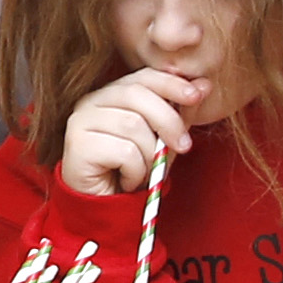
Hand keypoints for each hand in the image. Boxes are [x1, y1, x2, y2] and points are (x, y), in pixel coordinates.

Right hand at [57, 68, 204, 197]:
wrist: (105, 206)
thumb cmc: (133, 169)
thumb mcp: (163, 138)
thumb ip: (180, 112)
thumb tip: (204, 85)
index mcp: (110, 94)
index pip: (142, 76)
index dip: (171, 83)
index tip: (197, 95)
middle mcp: (90, 102)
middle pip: (137, 96)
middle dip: (168, 121)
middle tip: (185, 146)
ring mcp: (80, 122)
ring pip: (132, 126)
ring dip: (150, 155)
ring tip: (145, 171)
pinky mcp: (77, 145)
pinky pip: (124, 152)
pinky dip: (136, 171)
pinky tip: (128, 179)